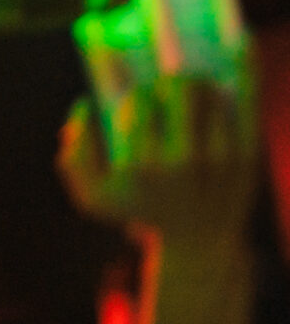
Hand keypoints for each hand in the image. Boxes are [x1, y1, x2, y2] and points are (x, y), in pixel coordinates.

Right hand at [60, 73, 257, 249]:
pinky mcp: (248, 158)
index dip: (141, 94)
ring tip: (197, 96)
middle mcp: (180, 161)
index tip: (144, 100)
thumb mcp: (93, 196)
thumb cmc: (142, 210)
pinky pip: (245, 110)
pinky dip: (237, 90)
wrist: (199, 241)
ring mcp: (218, 159)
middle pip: (180, 90)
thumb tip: (84, 104)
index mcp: (139, 166)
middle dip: (173, 82)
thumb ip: (75, 155)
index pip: (140, 102)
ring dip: (202, 88)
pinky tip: (227, 86)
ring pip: (212, 96)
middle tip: (171, 88)